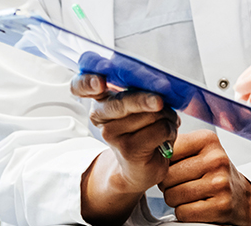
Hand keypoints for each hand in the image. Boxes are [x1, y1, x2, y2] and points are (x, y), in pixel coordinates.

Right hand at [72, 73, 178, 223]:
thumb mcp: (139, 105)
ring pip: (151, 113)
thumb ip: (142, 92)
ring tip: (165, 125)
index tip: (100, 83)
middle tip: (159, 102)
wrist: (138, 168)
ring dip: (167, 117)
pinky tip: (165, 138)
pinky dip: (170, 130)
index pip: (81, 86)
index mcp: (101, 98)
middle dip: (145, 100)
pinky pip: (160, 129)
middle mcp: (100, 114)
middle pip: (123, 101)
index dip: (87, 83)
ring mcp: (111, 133)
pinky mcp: (128, 148)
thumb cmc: (142, 129)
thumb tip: (161, 89)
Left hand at [160, 130, 250, 224]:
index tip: (176, 166)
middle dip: (169, 184)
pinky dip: (185, 212)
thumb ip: (176, 146)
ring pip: (172, 196)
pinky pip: (183, 213)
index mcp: (208, 139)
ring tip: (191, 194)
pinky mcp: (220, 206)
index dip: (165, 164)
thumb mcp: (200, 150)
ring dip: (176, 200)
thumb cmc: (213, 172)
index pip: (167, 152)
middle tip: (184, 183)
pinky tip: (197, 205)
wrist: (241, 196)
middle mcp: (216, 159)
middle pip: (166, 177)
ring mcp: (220, 183)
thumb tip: (151, 151)